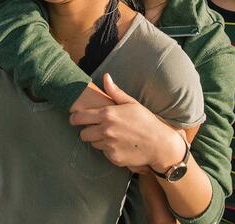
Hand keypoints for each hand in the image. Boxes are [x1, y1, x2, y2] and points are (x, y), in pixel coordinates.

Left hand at [69, 74, 183, 169]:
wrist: (159, 144)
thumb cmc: (146, 121)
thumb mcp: (131, 103)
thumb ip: (115, 92)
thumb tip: (106, 77)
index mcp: (107, 114)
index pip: (79, 117)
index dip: (74, 118)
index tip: (75, 118)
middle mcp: (106, 130)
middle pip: (82, 134)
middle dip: (87, 131)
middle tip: (95, 129)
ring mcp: (109, 145)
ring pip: (93, 143)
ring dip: (98, 140)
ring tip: (112, 136)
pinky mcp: (113, 157)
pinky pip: (104, 153)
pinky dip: (109, 149)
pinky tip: (120, 145)